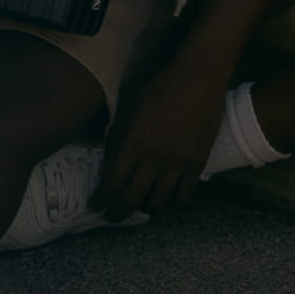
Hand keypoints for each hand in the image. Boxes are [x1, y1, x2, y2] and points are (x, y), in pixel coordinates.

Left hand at [96, 55, 231, 218]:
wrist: (197, 78)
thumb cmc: (158, 88)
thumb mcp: (127, 109)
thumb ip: (117, 140)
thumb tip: (108, 167)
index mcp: (133, 142)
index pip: (112, 185)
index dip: (102, 200)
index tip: (97, 204)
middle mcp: (154, 158)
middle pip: (132, 200)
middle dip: (118, 213)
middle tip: (112, 215)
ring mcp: (178, 163)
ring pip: (158, 203)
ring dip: (145, 207)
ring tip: (140, 204)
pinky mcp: (197, 163)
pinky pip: (184, 196)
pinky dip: (173, 201)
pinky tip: (166, 195)